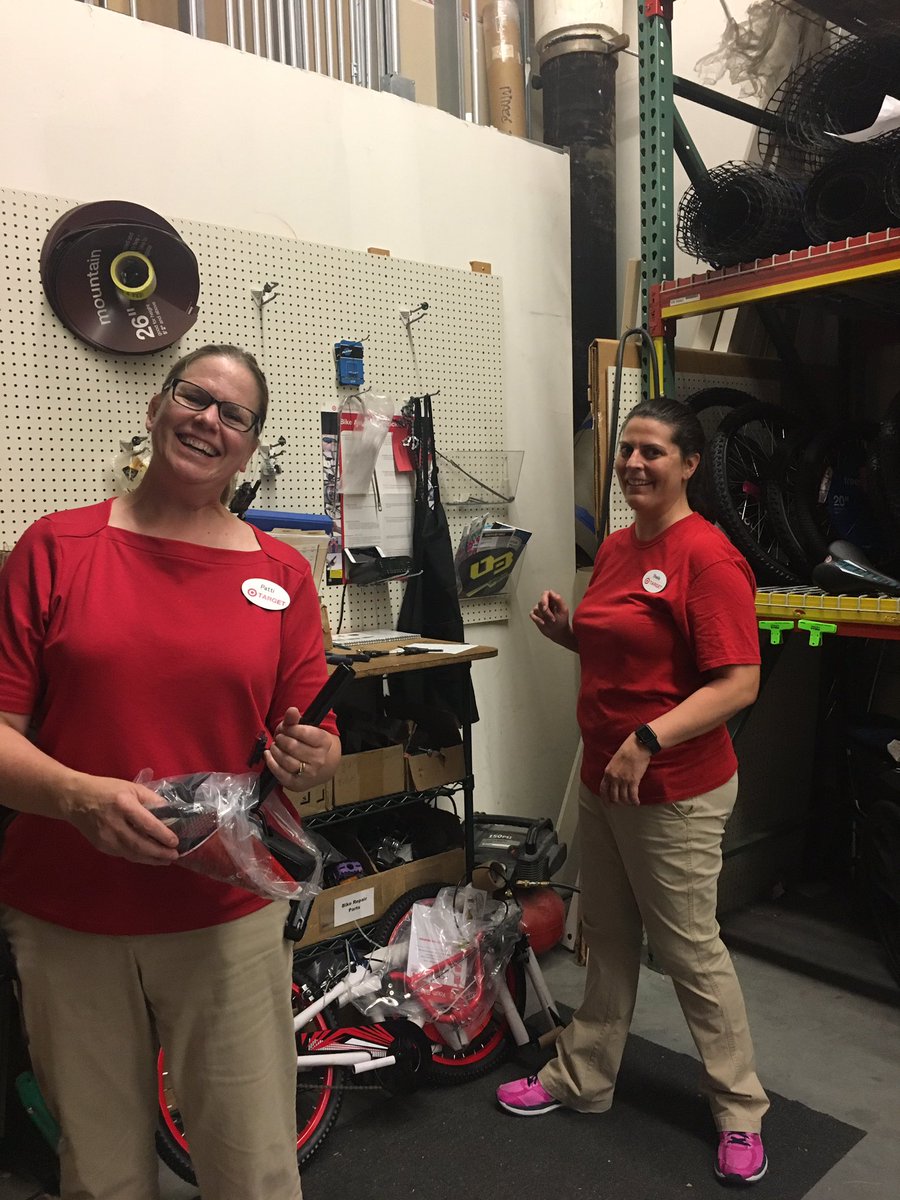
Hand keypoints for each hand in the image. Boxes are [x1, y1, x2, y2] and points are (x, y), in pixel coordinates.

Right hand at [64, 777, 180, 865]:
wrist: (75, 799)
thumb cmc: (106, 789)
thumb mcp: (132, 787)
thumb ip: (151, 799)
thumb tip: (170, 812)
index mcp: (124, 805)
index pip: (147, 824)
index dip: (163, 835)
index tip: (175, 842)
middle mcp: (114, 823)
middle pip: (140, 844)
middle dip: (159, 853)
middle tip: (174, 856)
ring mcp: (106, 837)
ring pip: (131, 853)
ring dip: (150, 859)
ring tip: (165, 860)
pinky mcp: (101, 846)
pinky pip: (123, 854)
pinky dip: (137, 857)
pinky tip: (148, 857)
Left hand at [264, 707, 336, 789]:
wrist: (317, 767)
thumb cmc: (307, 744)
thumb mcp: (302, 728)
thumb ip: (294, 719)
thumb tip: (291, 710)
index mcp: (324, 742)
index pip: (303, 732)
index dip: (290, 728)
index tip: (286, 728)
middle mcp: (319, 759)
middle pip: (292, 746)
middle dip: (281, 739)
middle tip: (280, 738)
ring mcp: (309, 773)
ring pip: (286, 760)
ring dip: (275, 751)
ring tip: (275, 746)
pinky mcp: (297, 784)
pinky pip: (280, 774)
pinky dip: (271, 763)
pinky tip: (268, 755)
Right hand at [530, 590, 572, 644]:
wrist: (559, 633)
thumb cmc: (562, 621)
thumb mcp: (564, 610)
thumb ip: (559, 600)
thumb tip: (551, 592)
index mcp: (553, 600)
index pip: (546, 593)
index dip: (544, 599)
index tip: (546, 608)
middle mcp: (546, 603)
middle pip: (540, 602)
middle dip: (546, 611)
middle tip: (552, 618)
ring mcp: (540, 610)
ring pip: (536, 609)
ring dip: (543, 616)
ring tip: (551, 622)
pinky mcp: (536, 616)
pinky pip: (532, 614)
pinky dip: (537, 619)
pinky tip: (543, 623)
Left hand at [598, 735, 651, 806]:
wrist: (637, 746)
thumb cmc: (627, 750)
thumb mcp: (614, 761)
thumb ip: (613, 771)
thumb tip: (614, 780)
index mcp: (608, 772)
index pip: (603, 790)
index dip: (605, 799)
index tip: (607, 804)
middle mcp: (614, 778)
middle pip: (613, 796)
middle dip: (617, 802)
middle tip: (622, 803)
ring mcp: (623, 780)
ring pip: (623, 797)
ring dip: (627, 802)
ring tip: (630, 802)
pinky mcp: (634, 781)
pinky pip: (633, 795)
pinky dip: (634, 801)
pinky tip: (637, 802)